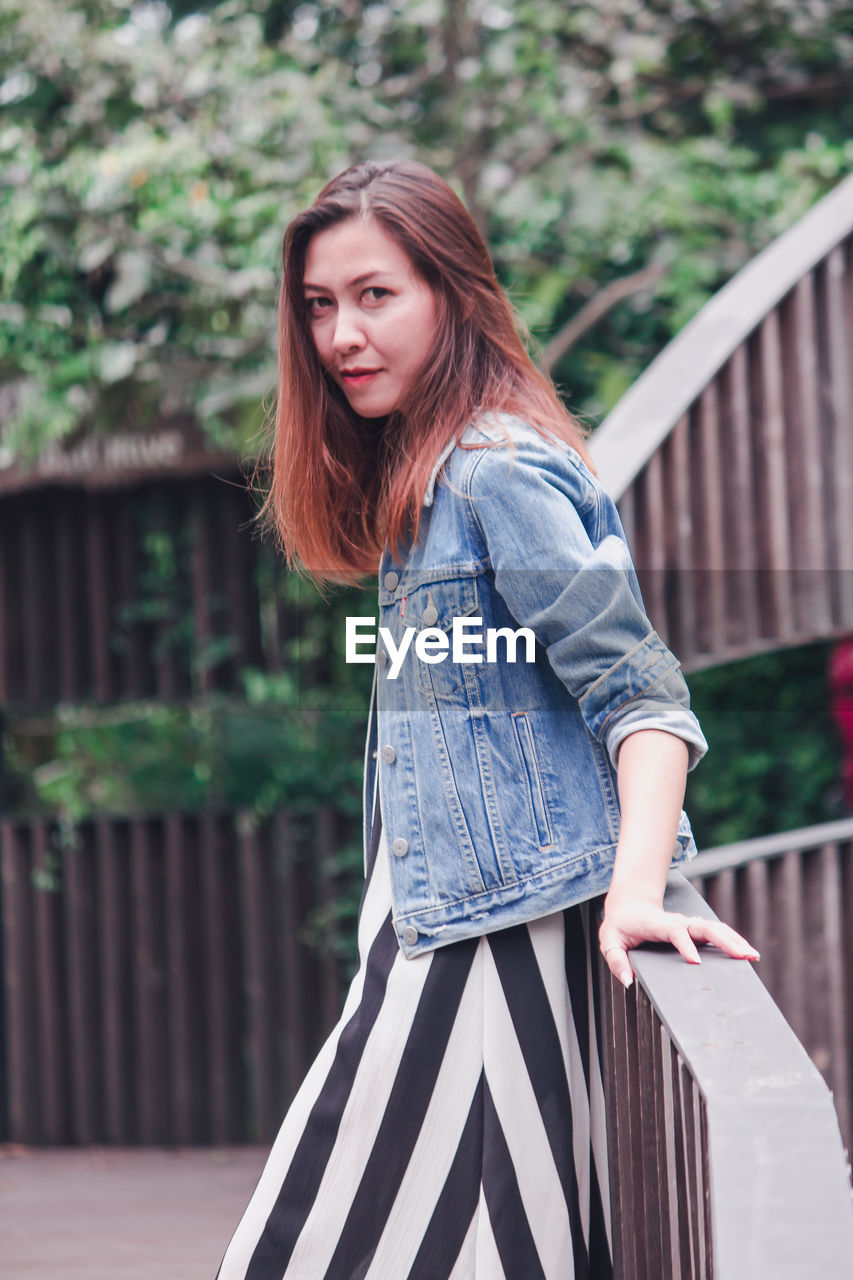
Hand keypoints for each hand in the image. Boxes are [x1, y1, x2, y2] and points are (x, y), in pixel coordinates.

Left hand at [599, 895, 760, 988]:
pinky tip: (747, 954)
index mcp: (657, 924)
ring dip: (734, 940)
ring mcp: (688, 925)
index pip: (675, 932)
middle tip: (743, 955)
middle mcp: (677, 922)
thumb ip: (617, 961)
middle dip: (725, 940)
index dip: (685, 944)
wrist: (629, 905)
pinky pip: (716, 933)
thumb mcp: (610, 941)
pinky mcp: (694, 930)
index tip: (696, 962)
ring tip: (752, 956)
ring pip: (715, 928)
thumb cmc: (620, 926)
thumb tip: (629, 982)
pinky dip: (732, 941)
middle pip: (704, 927)